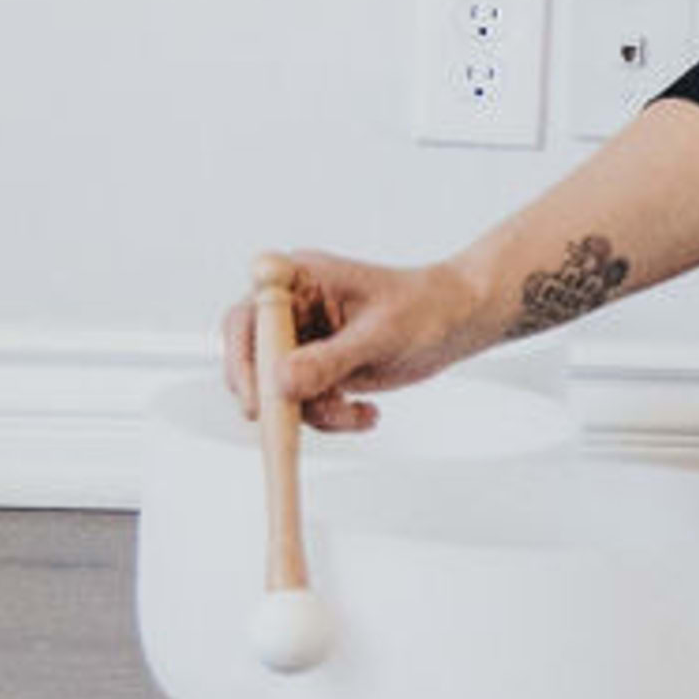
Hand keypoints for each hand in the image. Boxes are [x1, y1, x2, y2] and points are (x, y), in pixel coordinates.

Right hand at [216, 254, 483, 433]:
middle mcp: (294, 309)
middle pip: (251, 360)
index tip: (257, 399)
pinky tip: (365, 414)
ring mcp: (303, 341)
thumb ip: (330, 359)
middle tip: (302, 419)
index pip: (249, 316)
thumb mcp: (380, 333)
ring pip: (277, 391)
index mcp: (301, 279)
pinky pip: (303, 404)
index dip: (243, 358)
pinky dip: (330, 417)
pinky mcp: (315, 369)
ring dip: (313, 412)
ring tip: (356, 412)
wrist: (456, 322)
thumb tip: (282, 382)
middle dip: (275, 398)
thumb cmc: (426, 307)